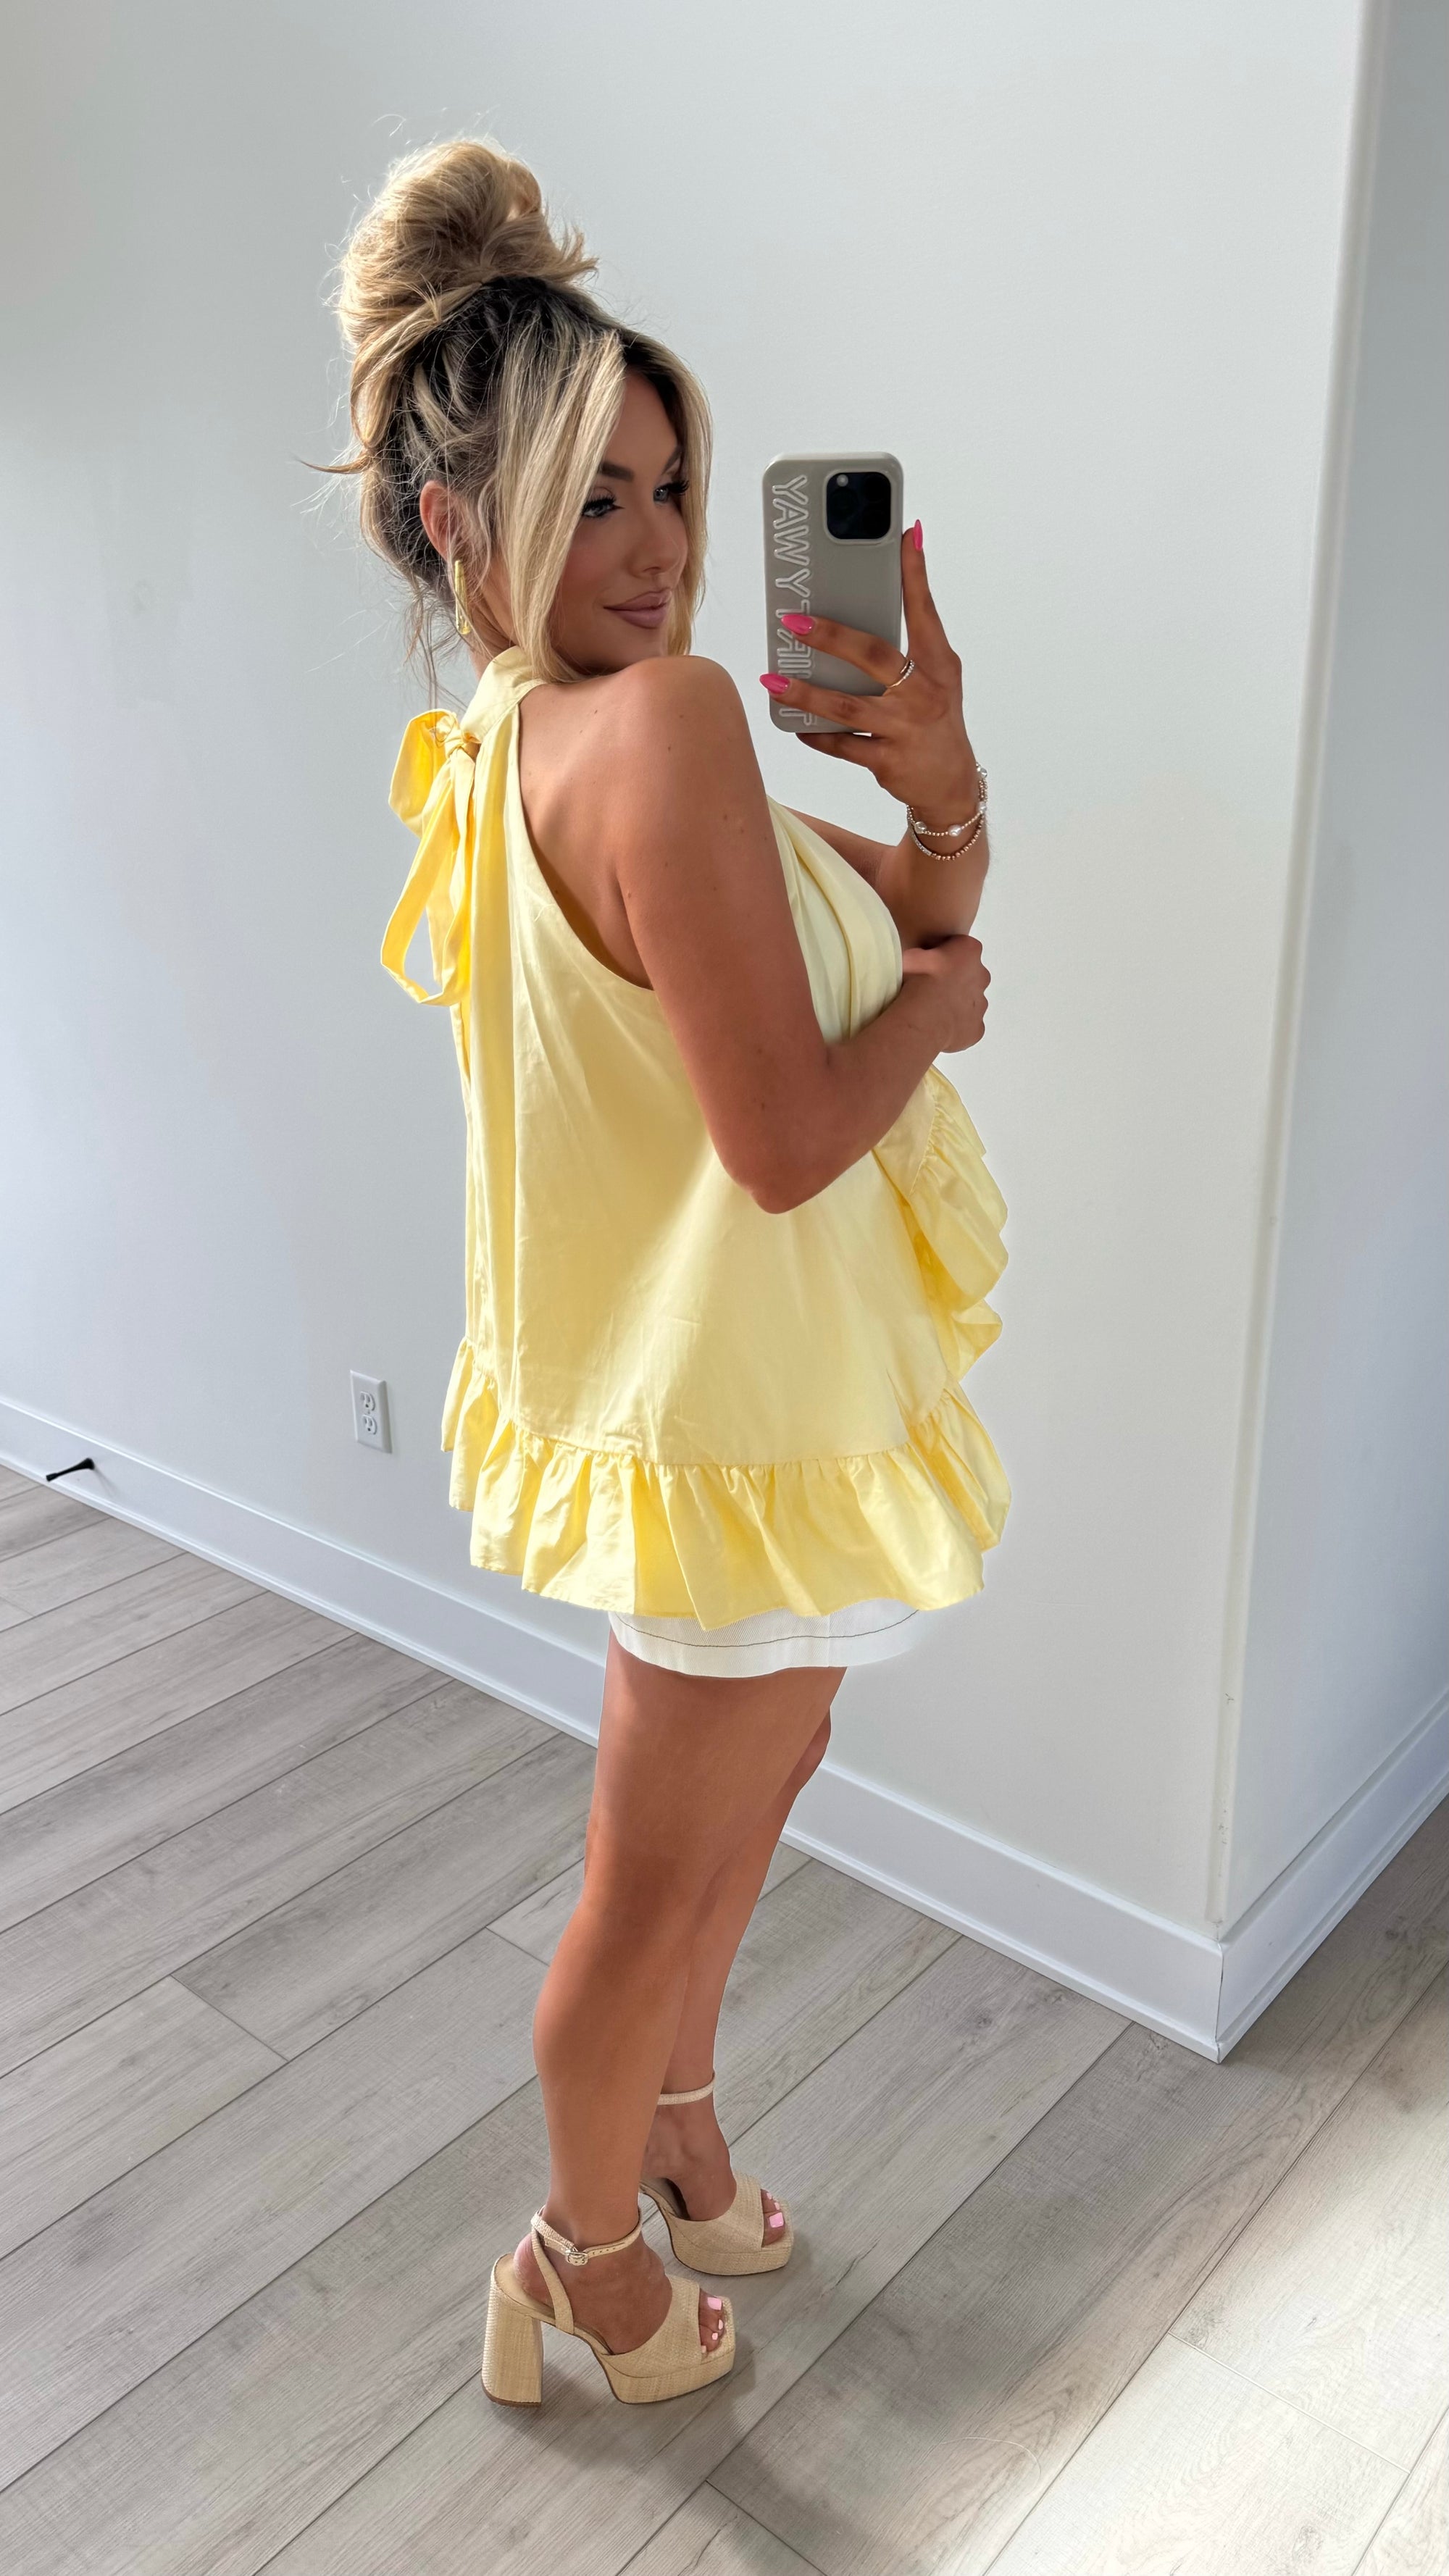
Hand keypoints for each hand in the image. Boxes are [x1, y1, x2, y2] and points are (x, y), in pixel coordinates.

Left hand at [760, 523, 981, 828]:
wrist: (952, 784)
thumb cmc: (935, 718)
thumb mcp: (936, 676)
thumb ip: (910, 639)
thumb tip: (871, 597)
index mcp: (939, 663)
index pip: (924, 610)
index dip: (914, 572)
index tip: (902, 535)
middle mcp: (924, 693)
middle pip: (874, 656)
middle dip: (831, 636)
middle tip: (792, 621)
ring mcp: (905, 729)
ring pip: (849, 707)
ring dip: (807, 693)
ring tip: (773, 681)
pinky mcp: (888, 761)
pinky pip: (844, 746)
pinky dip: (817, 735)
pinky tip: (796, 724)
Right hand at [899, 933, 989, 1051]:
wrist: (922, 1019)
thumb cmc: (916, 981)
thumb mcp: (911, 954)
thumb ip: (923, 953)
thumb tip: (922, 961)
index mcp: (969, 950)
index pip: (959, 946)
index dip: (942, 954)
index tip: (927, 964)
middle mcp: (982, 976)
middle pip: (969, 974)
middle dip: (953, 979)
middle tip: (929, 988)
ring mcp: (981, 1005)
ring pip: (969, 1001)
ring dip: (954, 1003)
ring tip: (930, 1010)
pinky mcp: (977, 1029)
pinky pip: (966, 1025)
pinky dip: (954, 1026)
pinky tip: (937, 1027)